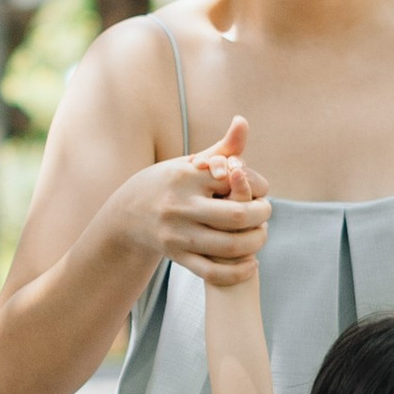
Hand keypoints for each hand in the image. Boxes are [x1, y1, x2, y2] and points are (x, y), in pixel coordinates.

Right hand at [109, 115, 272, 287]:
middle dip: (261, 215)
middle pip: (236, 216)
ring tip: (260, 235)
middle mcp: (180, 205)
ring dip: (255, 242)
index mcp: (186, 177)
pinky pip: (212, 272)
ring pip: (229, 246)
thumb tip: (243, 121)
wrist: (127, 215)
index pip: (235, 179)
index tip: (262, 190)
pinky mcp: (176, 256)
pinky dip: (237, 272)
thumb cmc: (169, 184)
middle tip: (266, 213)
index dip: (257, 185)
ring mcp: (177, 234)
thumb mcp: (191, 163)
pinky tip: (251, 263)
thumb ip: (223, 147)